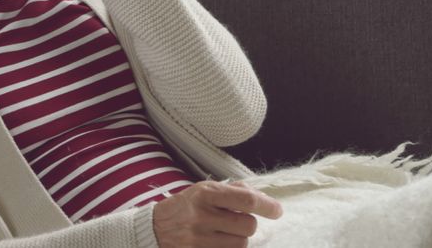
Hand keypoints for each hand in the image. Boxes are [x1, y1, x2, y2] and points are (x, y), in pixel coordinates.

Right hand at [152, 181, 282, 247]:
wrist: (154, 229)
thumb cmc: (186, 207)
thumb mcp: (204, 190)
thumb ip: (234, 191)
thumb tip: (264, 198)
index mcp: (205, 194)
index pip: (246, 200)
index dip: (267, 206)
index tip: (277, 211)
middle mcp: (202, 216)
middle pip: (248, 226)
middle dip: (248, 225)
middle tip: (237, 222)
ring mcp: (198, 240)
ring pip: (240, 245)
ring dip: (238, 239)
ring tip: (223, 233)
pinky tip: (218, 243)